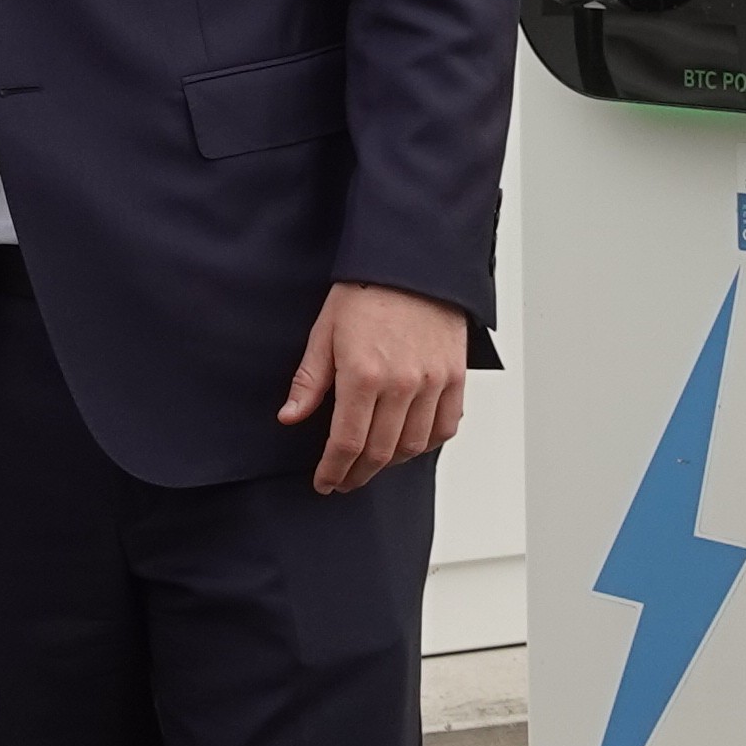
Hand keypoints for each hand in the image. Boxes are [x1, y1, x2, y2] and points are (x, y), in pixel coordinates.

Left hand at [276, 283, 470, 496]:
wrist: (413, 263)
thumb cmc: (365, 292)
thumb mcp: (325, 331)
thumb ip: (310, 380)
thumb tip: (290, 417)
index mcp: (363, 374)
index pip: (347, 442)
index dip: (334, 469)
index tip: (324, 482)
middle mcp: (401, 384)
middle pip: (380, 452)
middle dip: (358, 474)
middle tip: (343, 480)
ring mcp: (432, 382)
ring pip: (413, 446)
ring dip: (390, 464)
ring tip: (371, 464)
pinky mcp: (455, 377)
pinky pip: (444, 427)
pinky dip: (427, 443)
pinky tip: (408, 444)